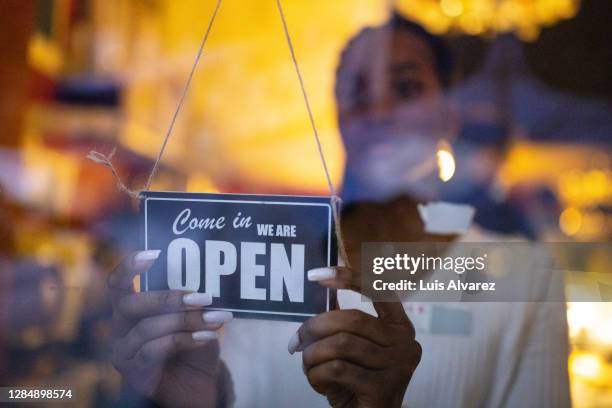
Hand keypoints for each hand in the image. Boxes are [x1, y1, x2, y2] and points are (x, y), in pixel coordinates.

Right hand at [108, 250, 232, 407]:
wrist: (198, 385)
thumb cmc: (194, 344)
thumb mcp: (196, 317)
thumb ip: (193, 300)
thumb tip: (207, 282)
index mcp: (130, 308)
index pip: (116, 283)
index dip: (128, 266)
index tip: (154, 253)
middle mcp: (120, 328)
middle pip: (129, 304)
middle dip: (168, 298)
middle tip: (204, 298)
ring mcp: (123, 351)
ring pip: (146, 328)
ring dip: (186, 321)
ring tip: (216, 319)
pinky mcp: (132, 372)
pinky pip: (153, 350)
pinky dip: (184, 340)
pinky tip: (208, 337)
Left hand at [289, 266, 420, 407]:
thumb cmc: (356, 383)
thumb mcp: (351, 349)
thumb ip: (343, 323)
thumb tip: (319, 291)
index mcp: (399, 326)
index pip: (378, 289)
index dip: (348, 277)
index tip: (316, 274)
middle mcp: (405, 342)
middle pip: (351, 319)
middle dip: (315, 327)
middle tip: (296, 341)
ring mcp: (398, 366)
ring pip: (341, 344)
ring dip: (313, 355)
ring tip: (308, 365)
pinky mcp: (384, 388)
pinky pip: (337, 369)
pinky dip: (317, 375)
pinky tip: (318, 382)